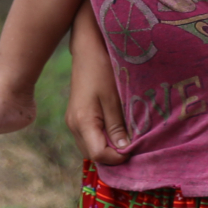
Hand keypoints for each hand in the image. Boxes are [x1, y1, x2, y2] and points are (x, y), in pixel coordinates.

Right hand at [67, 9, 129, 164]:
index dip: (117, 158)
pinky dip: (103, 139)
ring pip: (90, 147)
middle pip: (93, 155)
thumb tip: (124, 149)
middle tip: (133, 147)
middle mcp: (74, 126)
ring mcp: (73, 122)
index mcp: (82, 122)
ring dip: (108, 148)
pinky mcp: (76, 117)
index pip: (98, 154)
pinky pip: (90, 137)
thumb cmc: (101, 69)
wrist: (87, 49)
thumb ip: (117, 125)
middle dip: (113, 156)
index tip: (134, 149)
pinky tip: (117, 131)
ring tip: (127, 139)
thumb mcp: (113, 97)